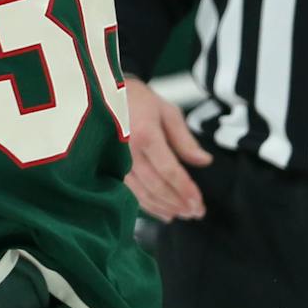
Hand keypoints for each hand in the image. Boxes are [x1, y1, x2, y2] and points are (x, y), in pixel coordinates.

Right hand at [123, 79, 211, 219]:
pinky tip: (162, 212)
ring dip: (164, 207)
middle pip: (156, 186)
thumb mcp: (166, 111)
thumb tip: (205, 161)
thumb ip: (185, 139)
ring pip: (142, 193)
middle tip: (196, 213)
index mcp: (145, 134)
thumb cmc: (137, 99)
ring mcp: (115, 161)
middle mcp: (127, 151)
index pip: (169, 170)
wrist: (102, 93)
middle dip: (178, 202)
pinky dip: (147, 205)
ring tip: (182, 214)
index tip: (199, 203)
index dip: (185, 189)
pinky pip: (130, 192)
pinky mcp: (109, 167)